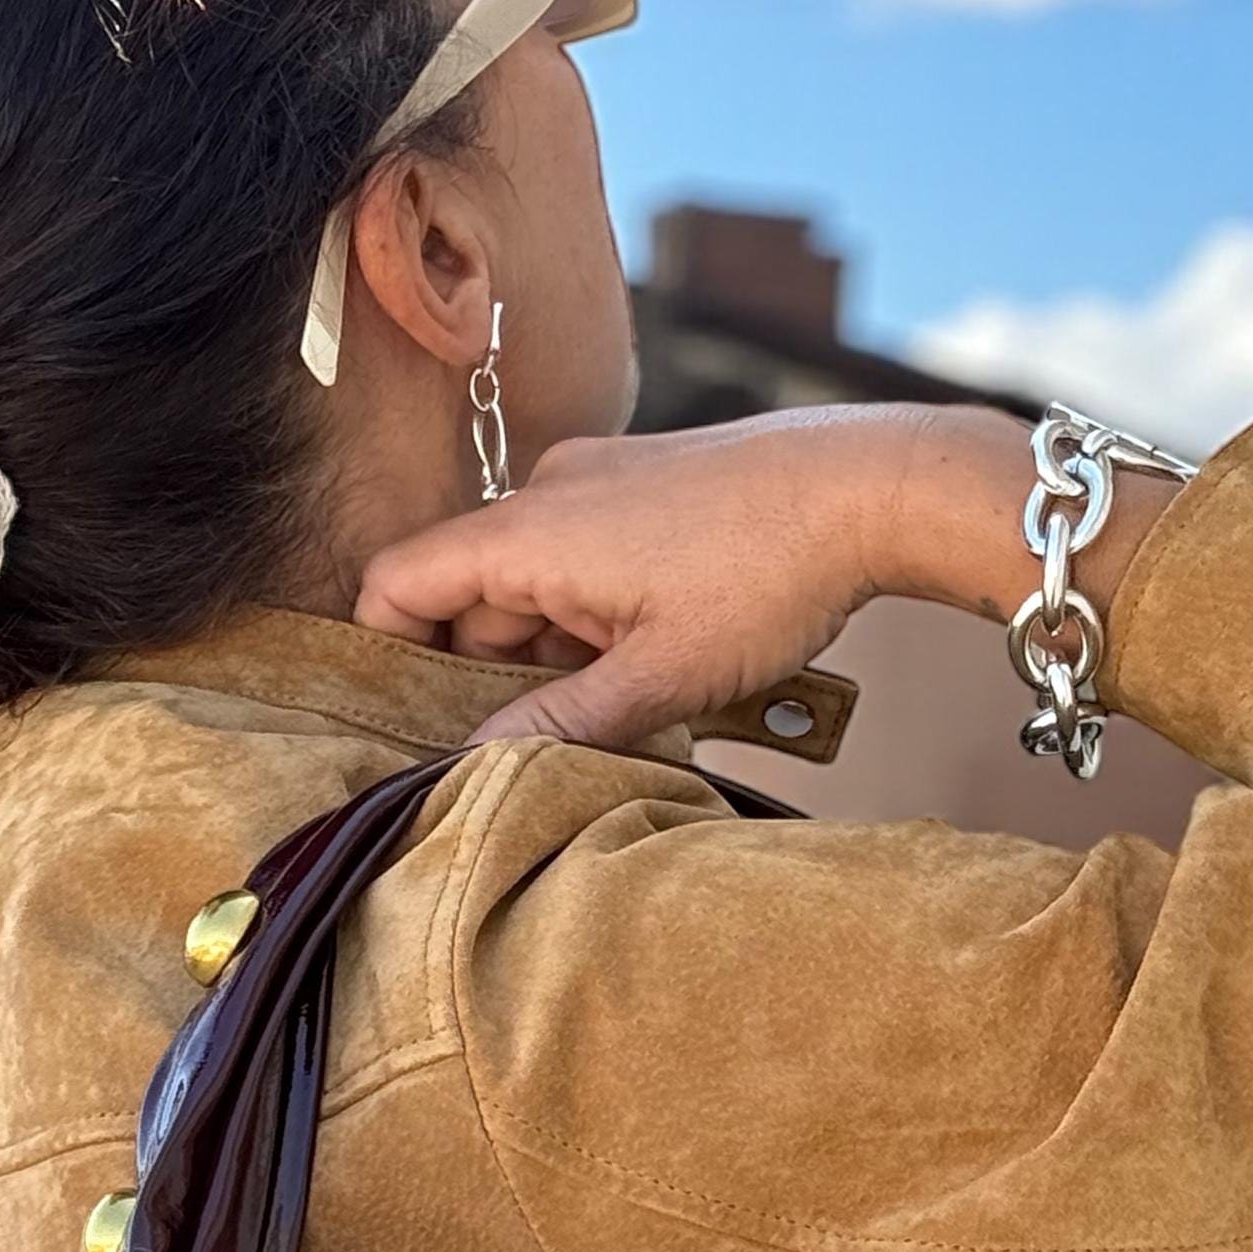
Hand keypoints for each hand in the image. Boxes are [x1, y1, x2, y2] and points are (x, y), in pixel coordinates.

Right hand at [353, 403, 1174, 750]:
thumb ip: (563, 721)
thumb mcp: (661, 676)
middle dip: (483, 677)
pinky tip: (644, 676)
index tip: (403, 723)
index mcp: (525, 533)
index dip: (384, 653)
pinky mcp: (643, 492)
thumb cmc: (766, 576)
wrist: (868, 487)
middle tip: (519, 753)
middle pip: (467, 598)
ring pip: (532, 590)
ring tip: (602, 722)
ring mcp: (595, 487)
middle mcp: (545, 496)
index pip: (398, 581)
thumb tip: (476, 764)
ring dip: (549, 659)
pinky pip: (582, 568)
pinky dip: (591, 625)